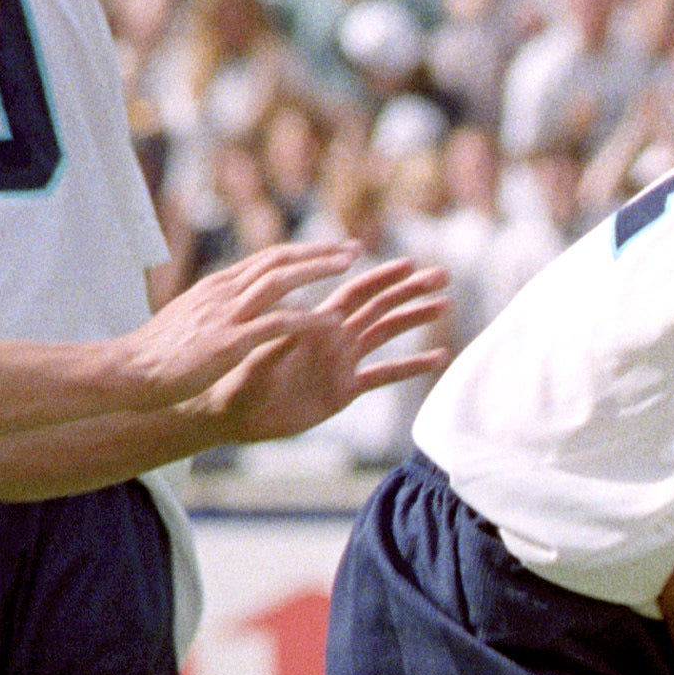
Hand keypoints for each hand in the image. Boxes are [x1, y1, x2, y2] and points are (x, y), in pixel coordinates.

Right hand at [111, 240, 388, 408]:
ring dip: (318, 270)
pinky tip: (332, 321)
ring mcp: (226, 314)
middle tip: (354, 248)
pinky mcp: (229, 341)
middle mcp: (224, 291)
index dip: (302, 252)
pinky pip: (276, 324)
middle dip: (319, 252)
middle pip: (279, 260)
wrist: (129, 370)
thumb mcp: (190, 318)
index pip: (266, 258)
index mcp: (217, 286)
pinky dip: (307, 320)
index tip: (331, 249)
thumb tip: (236, 300)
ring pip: (281, 280)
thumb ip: (217, 306)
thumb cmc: (157, 352)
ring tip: (350, 267)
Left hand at [177, 255, 454, 439]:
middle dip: (410, 290)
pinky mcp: (344, 391)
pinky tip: (437, 358)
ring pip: (386, 334)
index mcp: (315, 323)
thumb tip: (308, 319)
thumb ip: (283, 338)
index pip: (356, 292)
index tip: (410, 263)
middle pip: (379, 306)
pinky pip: (383, 376)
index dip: (382, 277)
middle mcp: (333, 337)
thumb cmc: (234, 379)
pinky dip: (410, 367)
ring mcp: (341, 363)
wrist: (229, 411)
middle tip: (443, 275)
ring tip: (444, 305)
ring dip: (414, 319)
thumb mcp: (258, 355)